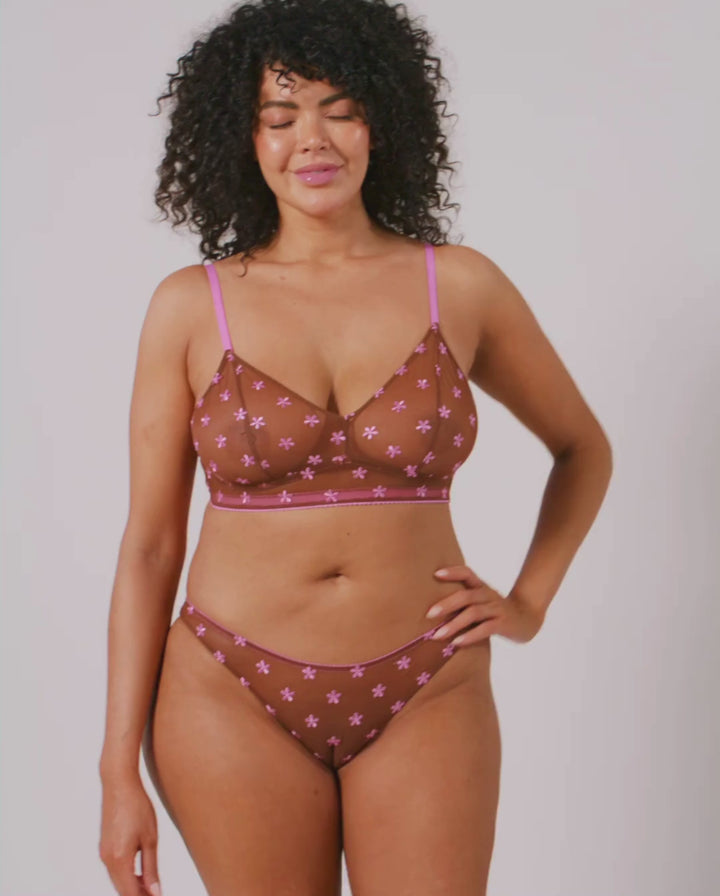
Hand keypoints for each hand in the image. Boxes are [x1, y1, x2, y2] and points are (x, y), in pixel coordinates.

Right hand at [99, 774, 161, 895]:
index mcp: (119, 859)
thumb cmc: (137, 806)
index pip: (130, 893)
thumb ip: (151, 868)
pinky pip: (114, 869)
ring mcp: (103, 853)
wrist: (118, 784)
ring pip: (117, 880)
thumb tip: (155, 892)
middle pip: (122, 889)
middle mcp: (107, 860)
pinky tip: (140, 874)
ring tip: (151, 887)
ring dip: (132, 886)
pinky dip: (126, 875)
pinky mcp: (104, 846)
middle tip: (156, 893)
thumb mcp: (150, 839)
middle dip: (138, 894)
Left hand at [426, 566, 545, 644]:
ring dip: (454, 624)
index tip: (436, 574)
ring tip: (438, 635)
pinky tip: (457, 642)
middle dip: (446, 605)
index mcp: (481, 587)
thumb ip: (464, 600)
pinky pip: (485, 628)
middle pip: (466, 596)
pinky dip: (470, 635)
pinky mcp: (503, 624)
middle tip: (429, 614)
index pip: (467, 573)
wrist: (528, 619)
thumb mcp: (482, 600)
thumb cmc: (497, 611)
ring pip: (473, 613)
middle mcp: (488, 595)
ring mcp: (496, 609)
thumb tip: (433, 609)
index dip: (453, 572)